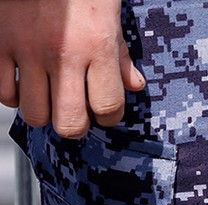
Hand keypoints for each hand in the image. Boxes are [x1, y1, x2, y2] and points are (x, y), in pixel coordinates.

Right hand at [0, 0, 144, 138]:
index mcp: (97, 47)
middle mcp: (62, 54)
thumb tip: (134, 87)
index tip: (105, 109)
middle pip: (69, 123)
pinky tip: (24, 84)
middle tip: (75, 112)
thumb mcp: (109, 16)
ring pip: (34, 114)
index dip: (109, 116)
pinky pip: (2, 92)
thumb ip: (121, 56)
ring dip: (43, 111)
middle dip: (75, 124)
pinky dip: (13, 95)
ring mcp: (27, 50)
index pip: (108, 107)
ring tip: (49, 98)